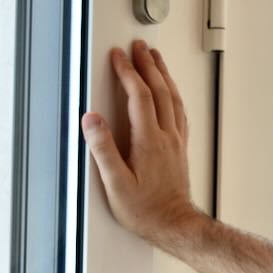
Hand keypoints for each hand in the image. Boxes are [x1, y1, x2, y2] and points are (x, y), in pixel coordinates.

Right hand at [82, 40, 198, 249]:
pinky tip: (170, 92)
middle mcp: (167, 137)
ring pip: (173, 98)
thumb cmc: (145, 210)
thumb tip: (92, 120)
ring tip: (155, 58)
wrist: (175, 226)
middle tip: (138, 46)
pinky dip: (173, 94)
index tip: (118, 55)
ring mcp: (176, 142)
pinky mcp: (180, 149)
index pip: (139, 96)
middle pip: (160, 90)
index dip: (128, 72)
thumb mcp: (116, 184)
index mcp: (149, 141)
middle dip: (147, 65)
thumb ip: (103, 150)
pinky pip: (179, 112)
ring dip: (163, 75)